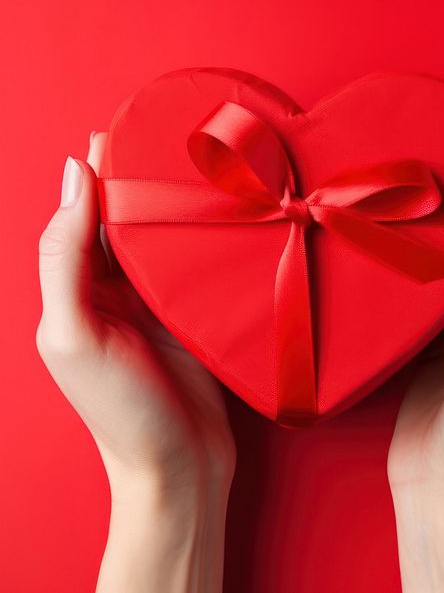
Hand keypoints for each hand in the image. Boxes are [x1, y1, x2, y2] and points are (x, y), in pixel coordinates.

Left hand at [35, 133, 233, 592]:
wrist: (182, 467)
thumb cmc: (121, 410)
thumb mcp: (75, 332)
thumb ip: (64, 256)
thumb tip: (73, 175)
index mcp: (77, 287)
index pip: (85, 210)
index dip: (102, 168)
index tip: (129, 124)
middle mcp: (118, 288)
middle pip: (130, 216)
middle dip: (147, 175)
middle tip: (177, 131)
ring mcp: (162, 301)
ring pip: (169, 236)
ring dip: (182, 201)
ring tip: (207, 161)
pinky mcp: (201, 313)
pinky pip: (202, 263)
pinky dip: (210, 236)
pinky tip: (230, 211)